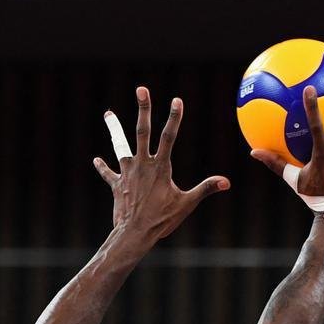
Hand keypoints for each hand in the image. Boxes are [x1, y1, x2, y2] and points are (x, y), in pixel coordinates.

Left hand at [94, 86, 228, 241]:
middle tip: (142, 89)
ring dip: (114, 128)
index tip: (177, 100)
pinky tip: (97, 161)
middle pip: (142, 131)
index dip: (174, 118)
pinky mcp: (117, 184)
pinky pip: (109, 173)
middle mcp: (142, 164)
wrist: (135, 233)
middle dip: (144, 109)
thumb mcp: (187, 204)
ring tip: (108, 113)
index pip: (169, 137)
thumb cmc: (162, 219)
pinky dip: (104, 167)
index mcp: (160, 167)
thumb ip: (205, 189)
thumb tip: (226, 182)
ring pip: (120, 145)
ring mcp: (127, 173)